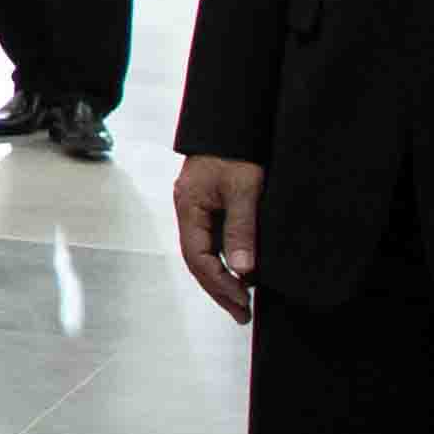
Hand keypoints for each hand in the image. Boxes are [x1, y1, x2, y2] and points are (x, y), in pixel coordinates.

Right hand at [173, 153, 264, 320]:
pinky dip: (225, 260)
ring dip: (222, 277)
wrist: (231, 120)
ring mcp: (196, 208)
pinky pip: (212, 240)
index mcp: (189, 207)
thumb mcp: (245, 188)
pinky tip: (241, 271)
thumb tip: (244, 270)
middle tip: (243, 313)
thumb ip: (242, 228)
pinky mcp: (207, 205)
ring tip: (243, 300)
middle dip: (219, 289)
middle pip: (197, 260)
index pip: (199, 258)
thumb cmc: (237, 150)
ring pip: (204, 252)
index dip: (220, 284)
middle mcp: (188, 211)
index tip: (244, 302)